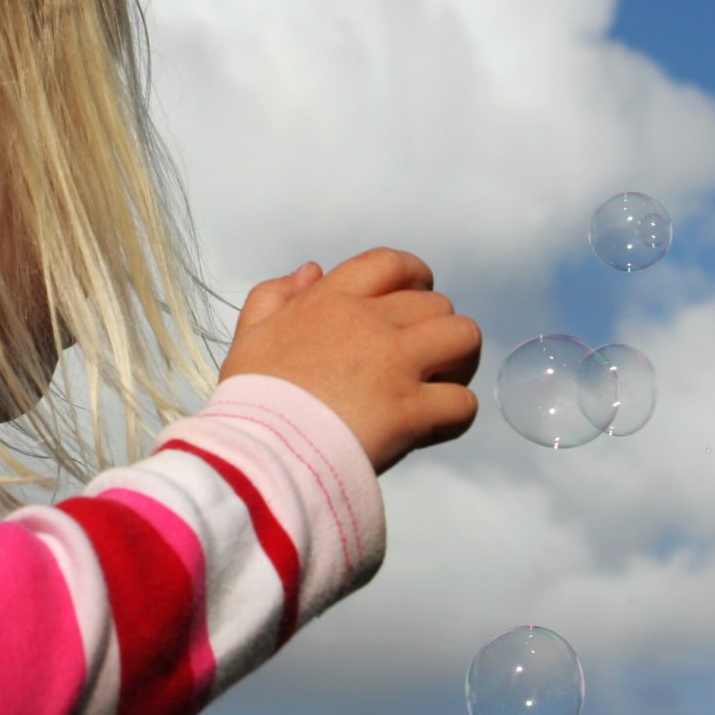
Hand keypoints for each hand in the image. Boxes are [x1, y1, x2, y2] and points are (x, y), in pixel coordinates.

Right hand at [218, 247, 481, 474]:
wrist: (257, 451)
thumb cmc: (249, 400)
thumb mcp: (249, 335)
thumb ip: (274, 295)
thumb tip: (312, 271)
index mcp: (331, 301)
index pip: (391, 263)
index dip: (413, 276)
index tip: (413, 297)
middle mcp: (370, 323)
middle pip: (436, 304)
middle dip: (436, 329)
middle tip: (423, 360)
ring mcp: (396, 365)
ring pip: (464, 337)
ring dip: (459, 361)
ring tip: (440, 385)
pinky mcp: (411, 411)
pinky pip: (463, 402)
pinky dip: (455, 414)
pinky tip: (432, 425)